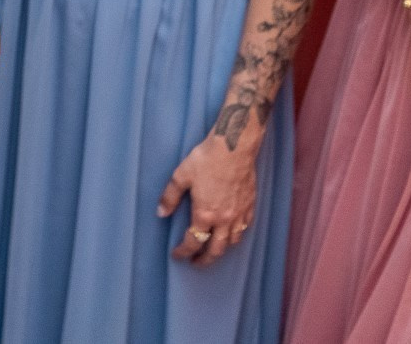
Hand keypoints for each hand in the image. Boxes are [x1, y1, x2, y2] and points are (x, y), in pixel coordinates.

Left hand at [158, 130, 257, 265]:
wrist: (234, 147)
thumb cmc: (206, 159)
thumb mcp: (181, 176)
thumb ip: (170, 197)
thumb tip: (161, 213)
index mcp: (205, 214)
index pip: (193, 242)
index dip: (183, 252)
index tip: (177, 255)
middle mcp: (224, 219)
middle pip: (216, 250)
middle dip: (204, 260)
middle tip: (196, 262)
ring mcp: (239, 214)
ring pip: (233, 242)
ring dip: (222, 250)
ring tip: (213, 249)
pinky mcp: (250, 206)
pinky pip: (245, 228)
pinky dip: (237, 235)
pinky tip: (232, 232)